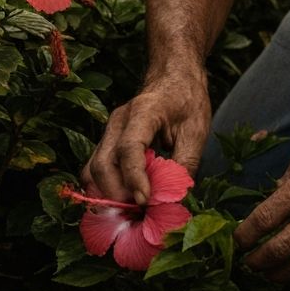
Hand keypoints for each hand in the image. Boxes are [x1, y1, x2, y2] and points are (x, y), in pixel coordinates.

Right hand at [83, 70, 209, 203]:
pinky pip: (96, 169)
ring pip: (93, 169)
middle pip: (104, 163)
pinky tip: (124, 199)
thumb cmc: (187, 100)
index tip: (146, 201)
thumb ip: (184, 164)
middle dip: (117, 194)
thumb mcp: (196, 130)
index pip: (129, 148)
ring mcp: (109, 130)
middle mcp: (119, 121)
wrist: (175, 76)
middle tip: (139, 214)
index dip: (135, 178)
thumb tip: (172, 200)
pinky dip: (105, 188)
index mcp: (143, 111)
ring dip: (108, 195)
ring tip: (131, 211)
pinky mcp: (108, 141)